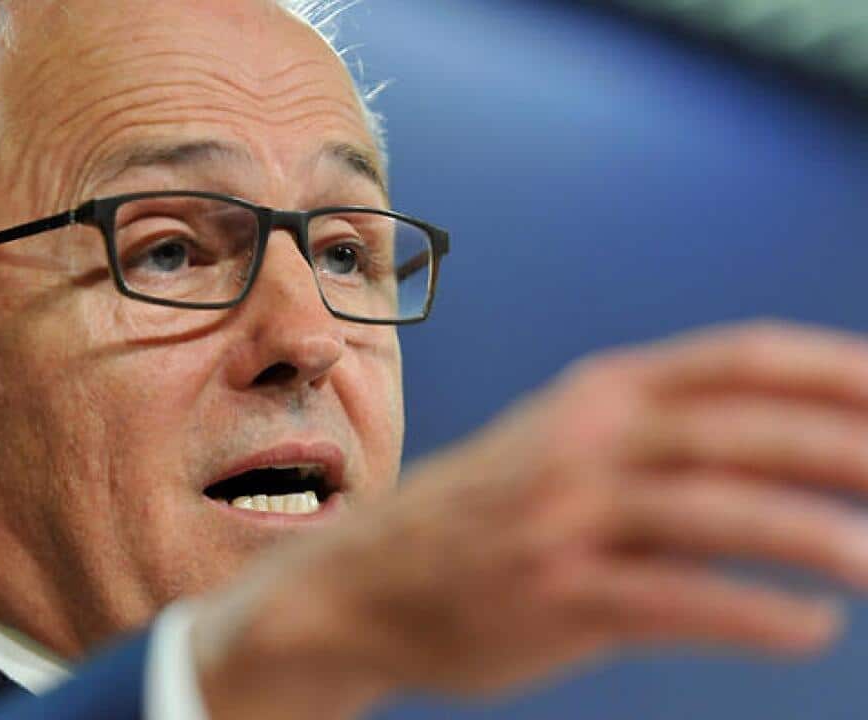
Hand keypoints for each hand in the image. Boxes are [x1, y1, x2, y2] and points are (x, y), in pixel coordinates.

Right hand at [193, 321, 867, 718]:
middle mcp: (583, 440)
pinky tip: (805, 627)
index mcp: (600, 393)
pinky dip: (744, 614)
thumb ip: (665, 435)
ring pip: (704, 512)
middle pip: (733, 430)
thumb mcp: (567, 442)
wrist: (369, 575)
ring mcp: (562, 516)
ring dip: (802, 535)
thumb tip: (810, 441)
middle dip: (841, 448)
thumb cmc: (491, 511)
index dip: (832, 371)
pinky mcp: (549, 592)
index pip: (737, 359)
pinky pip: (664, 601)